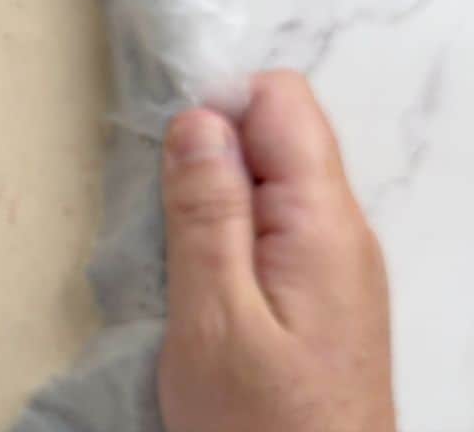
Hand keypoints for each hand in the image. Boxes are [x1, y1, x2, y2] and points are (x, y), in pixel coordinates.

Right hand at [158, 70, 394, 431]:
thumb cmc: (259, 425)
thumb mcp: (214, 318)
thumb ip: (207, 212)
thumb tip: (199, 119)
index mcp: (321, 222)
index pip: (282, 100)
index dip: (218, 104)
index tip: (164, 155)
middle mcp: (341, 229)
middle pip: (279, 136)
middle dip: (211, 151)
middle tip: (159, 213)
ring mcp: (335, 263)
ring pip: (272, 181)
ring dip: (214, 195)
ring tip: (172, 252)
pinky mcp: (321, 294)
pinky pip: (274, 226)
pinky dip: (229, 231)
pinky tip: (198, 277)